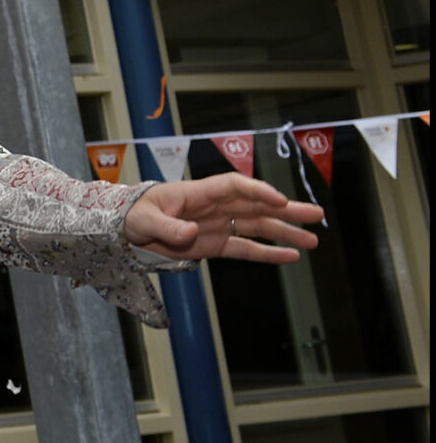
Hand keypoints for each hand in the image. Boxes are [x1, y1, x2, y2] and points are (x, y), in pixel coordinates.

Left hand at [124, 174, 322, 262]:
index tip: (279, 200)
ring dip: (285, 232)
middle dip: (286, 209)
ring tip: (313, 239)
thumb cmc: (133, 214)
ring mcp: (218, 225)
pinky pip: (247, 248)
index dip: (258, 190)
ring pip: (258, 226)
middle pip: (256, 204)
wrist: (126, 230)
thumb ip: (167, 226)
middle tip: (315, 215)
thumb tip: (190, 233)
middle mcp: (214, 207)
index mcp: (198, 192)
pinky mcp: (216, 245)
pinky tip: (291, 256)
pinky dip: (268, 253)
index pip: (234, 186)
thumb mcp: (144, 219)